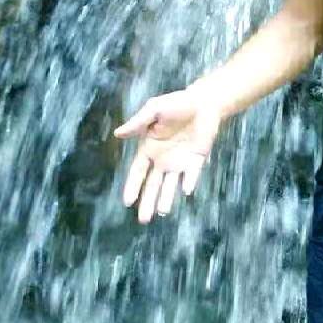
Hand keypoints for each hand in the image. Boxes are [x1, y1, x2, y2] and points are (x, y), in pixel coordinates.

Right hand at [114, 87, 222, 223]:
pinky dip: (189, 182)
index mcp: (150, 149)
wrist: (204, 102)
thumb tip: (118, 134)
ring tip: (163, 212)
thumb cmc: (177, 104)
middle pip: (153, 185)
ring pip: (171, 185)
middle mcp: (163, 159)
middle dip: (148, 202)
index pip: (138, 172)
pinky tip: (186, 190)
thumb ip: (138, 123)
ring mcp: (180, 161)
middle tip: (144, 220)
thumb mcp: (154, 109)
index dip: (132, 186)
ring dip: (167, 198)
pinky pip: (192, 174)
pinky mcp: (196, 159)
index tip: (127, 202)